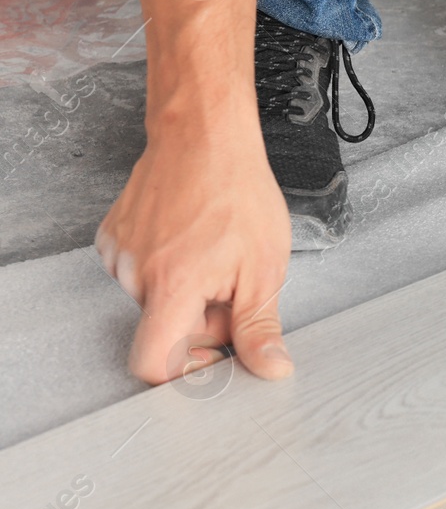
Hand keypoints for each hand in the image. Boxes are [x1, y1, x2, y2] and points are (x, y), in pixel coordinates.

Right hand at [97, 122, 292, 384]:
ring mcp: (120, 254)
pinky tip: (191, 239)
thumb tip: (269, 369)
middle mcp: (134, 274)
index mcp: (171, 287)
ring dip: (187, 290)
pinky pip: (141, 272)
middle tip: (235, 282)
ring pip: (156, 299)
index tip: (215, 355)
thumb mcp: (265, 268)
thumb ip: (259, 326)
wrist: (205, 137)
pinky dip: (168, 267)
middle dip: (204, 318)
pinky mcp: (113, 237)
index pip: (152, 363)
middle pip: (165, 328)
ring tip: (216, 252)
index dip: (184, 371)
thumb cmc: (238, 193)